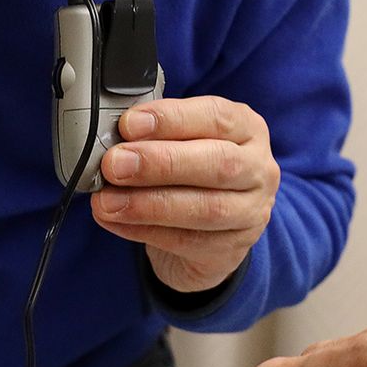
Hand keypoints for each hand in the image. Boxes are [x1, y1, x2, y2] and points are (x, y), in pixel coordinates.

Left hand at [92, 95, 280, 292]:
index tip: (129, 124)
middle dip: (161, 163)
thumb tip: (111, 138)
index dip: (172, 119)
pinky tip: (115, 221)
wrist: (210, 233)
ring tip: (108, 200)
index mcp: (247, 129)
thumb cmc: (193, 173)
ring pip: (206, 208)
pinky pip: (187, 242)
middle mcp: (258, 169)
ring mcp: (251, 212)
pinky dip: (144, 230)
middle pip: (218, 163)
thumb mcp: (184, 142)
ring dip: (149, 203)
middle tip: (115, 164)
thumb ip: (156, 136)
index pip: (217, 117)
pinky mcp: (232, 249)